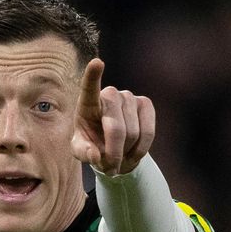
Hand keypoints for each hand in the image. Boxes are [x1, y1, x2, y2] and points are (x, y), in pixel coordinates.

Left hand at [71, 58, 155, 175]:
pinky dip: (141, 149)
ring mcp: (129, 97)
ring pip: (133, 133)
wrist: (114, 148)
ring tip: (119, 159)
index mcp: (87, 103)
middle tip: (110, 169)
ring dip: (126, 154)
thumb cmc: (92, 146)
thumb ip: (84, 153)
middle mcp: (109, 95)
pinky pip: (148, 132)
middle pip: (115, 128)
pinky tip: (133, 153)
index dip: (93, 76)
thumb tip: (96, 156)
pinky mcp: (146, 104)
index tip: (97, 62)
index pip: (89, 88)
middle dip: (114, 153)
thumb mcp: (81, 151)